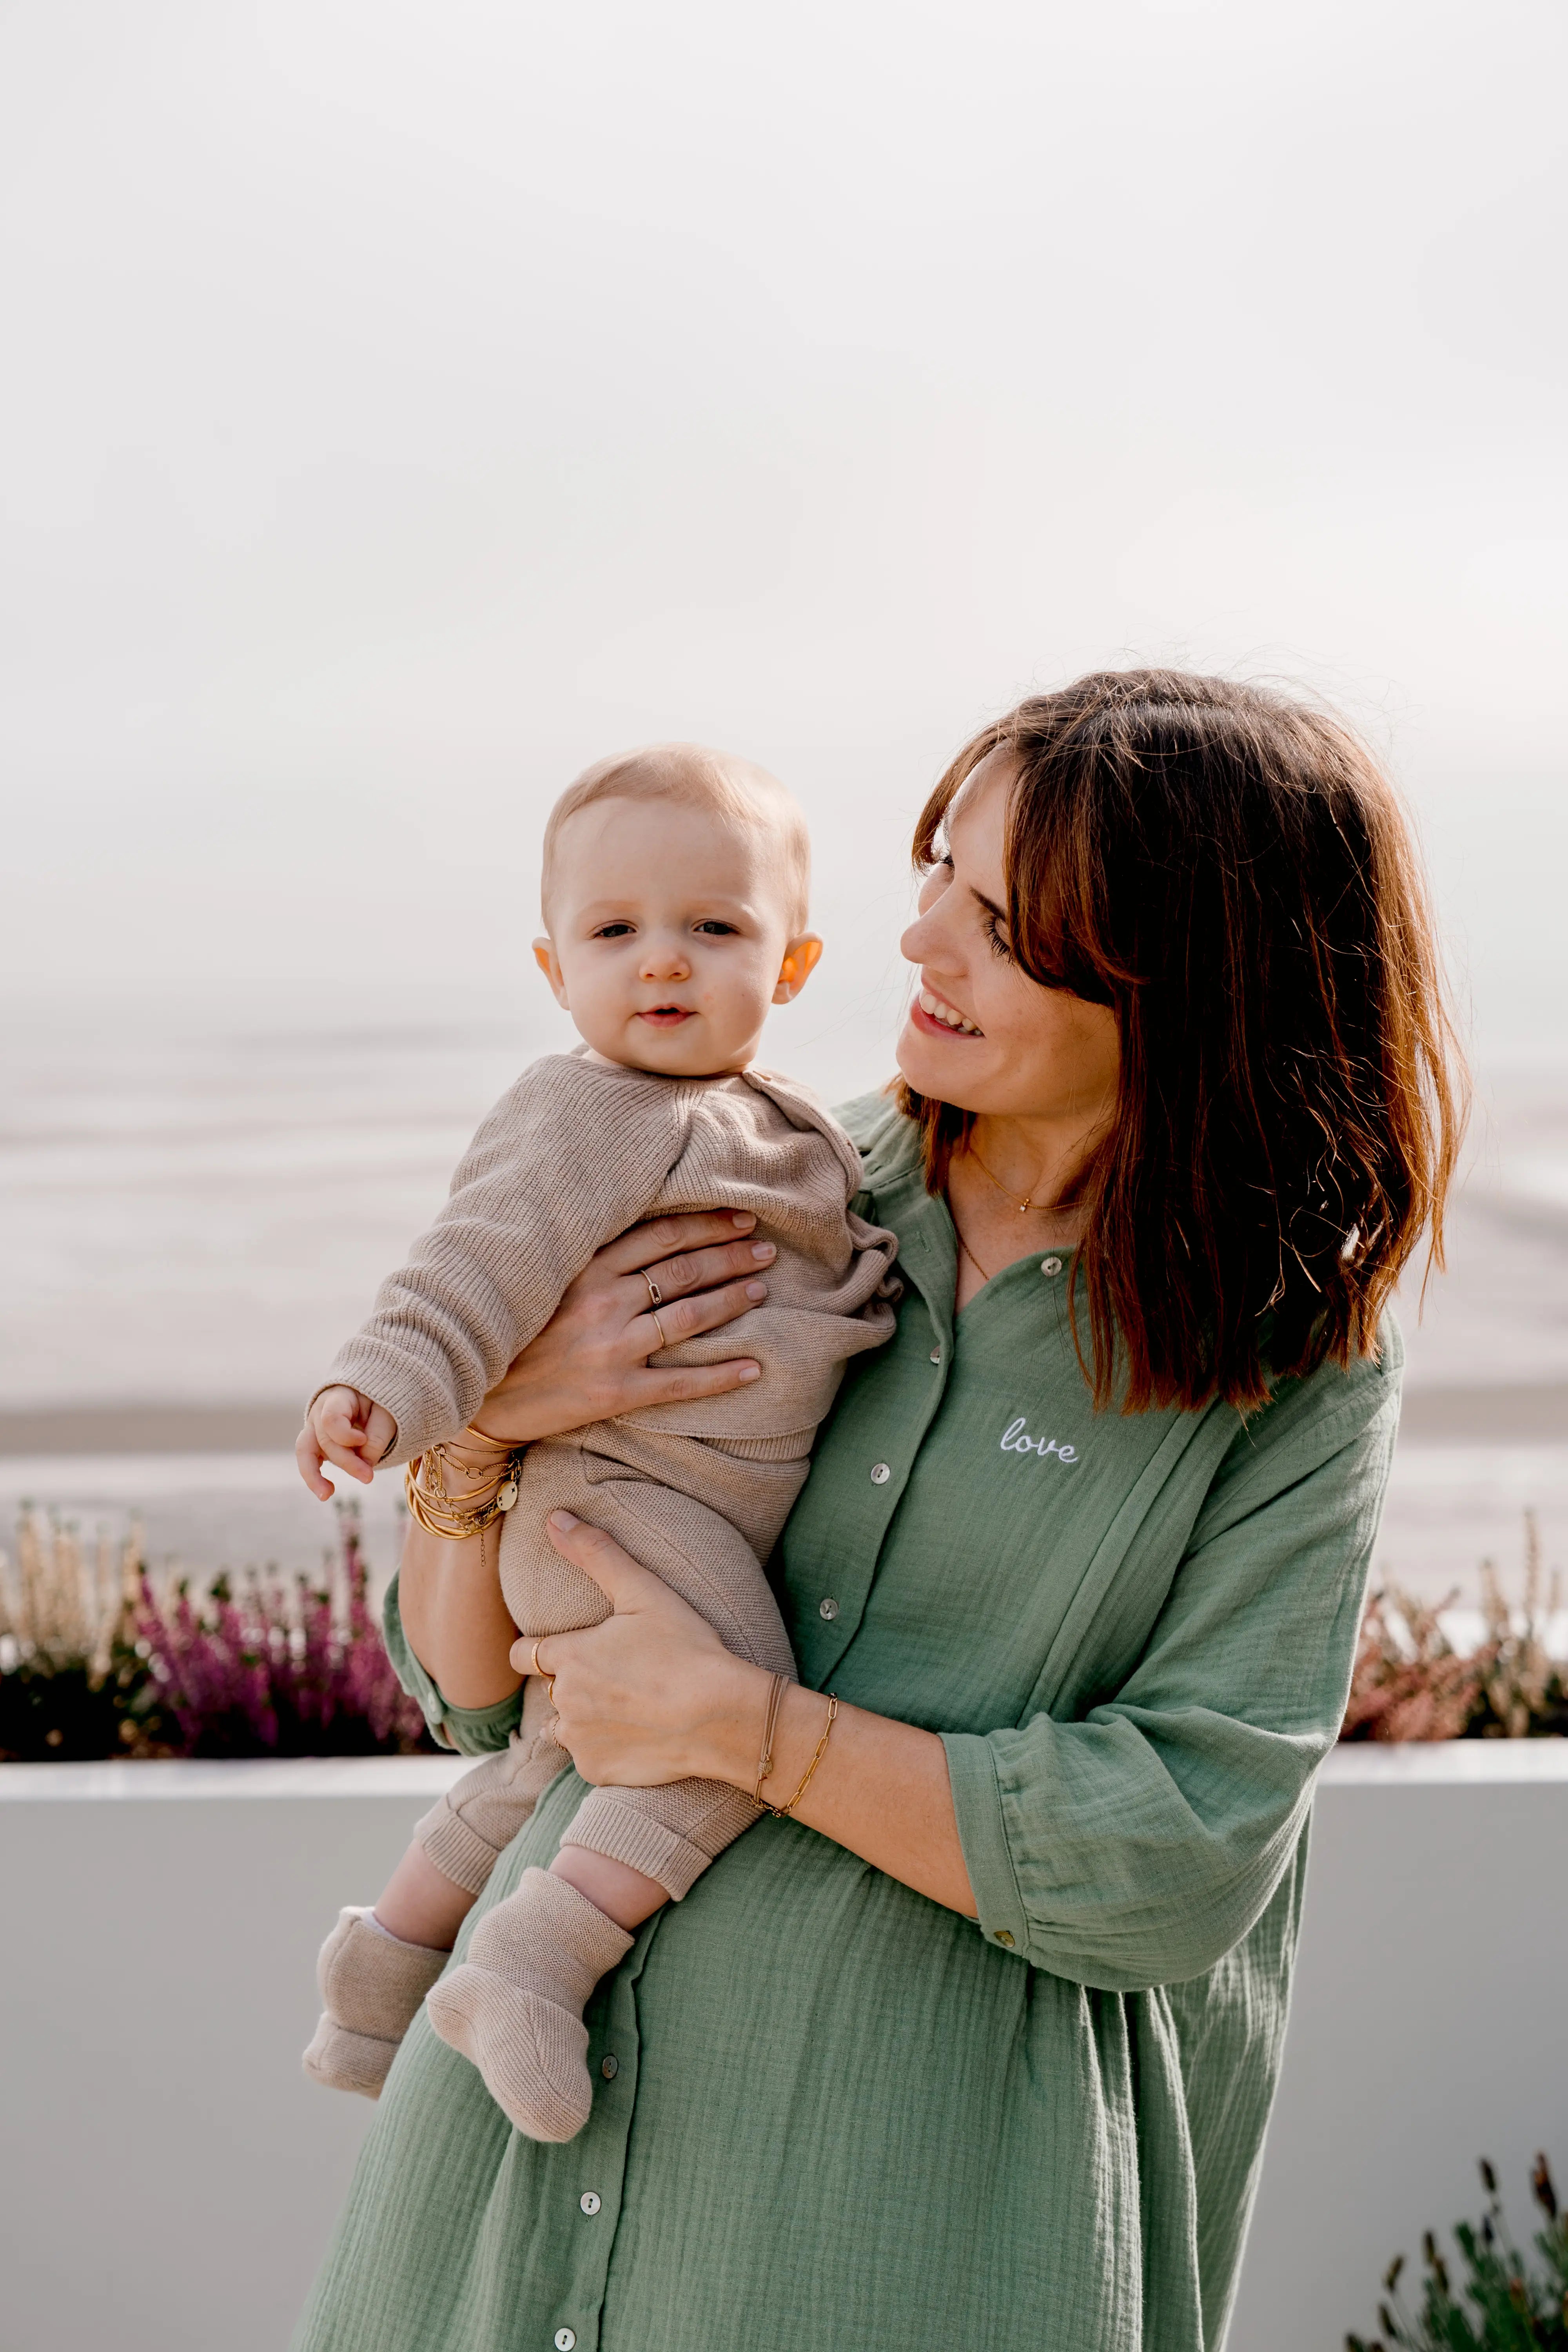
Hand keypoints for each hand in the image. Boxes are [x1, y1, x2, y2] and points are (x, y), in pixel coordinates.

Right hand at [296, 1385, 396, 1499]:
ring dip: (315, 1475)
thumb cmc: (379, 1403)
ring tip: (326, 1495)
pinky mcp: (316, 1443)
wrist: (370, 1399)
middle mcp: (319, 1412)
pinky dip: (315, 1477)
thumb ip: (378, 1436)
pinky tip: (326, 1492)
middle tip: (368, 1477)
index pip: (331, 1418)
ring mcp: (314, 1428)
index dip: (345, 1435)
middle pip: (325, 1440)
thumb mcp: (386, 1412)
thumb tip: (366, 1463)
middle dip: (346, 1461)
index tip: (363, 1440)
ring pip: (305, 1451)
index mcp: (337, 1398)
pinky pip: (308, 1461)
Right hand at [474, 1211, 775, 1445]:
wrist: (478, 1396)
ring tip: (762, 1290)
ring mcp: (611, 1347)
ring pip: (689, 1316)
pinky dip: (721, 1375)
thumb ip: (584, 1257)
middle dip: (732, 1255)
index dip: (707, 1224)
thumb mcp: (541, 1279)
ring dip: (733, 1300)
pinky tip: (755, 1368)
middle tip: (767, 1248)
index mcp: (585, 1268)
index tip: (740, 1217)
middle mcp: (602, 1301)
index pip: (661, 1235)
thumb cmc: (512, 1332)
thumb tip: (634, 1231)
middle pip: (683, 1269)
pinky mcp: (615, 1392)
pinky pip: (681, 1383)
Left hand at [517, 1512, 764, 1790]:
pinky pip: (587, 1756)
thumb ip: (596, 1553)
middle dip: (570, 1680)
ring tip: (622, 1704)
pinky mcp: (597, 1772)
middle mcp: (562, 1702)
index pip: (522, 1653)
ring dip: (581, 1716)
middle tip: (614, 1672)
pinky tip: (636, 1733)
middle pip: (548, 1689)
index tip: (562, 1645)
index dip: (537, 1647)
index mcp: (567, 1657)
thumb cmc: (686, 1650)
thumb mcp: (643, 1592)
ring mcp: (578, 1741)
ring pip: (563, 1726)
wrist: (722, 1718)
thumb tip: (554, 1518)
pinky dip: (603, 1747)